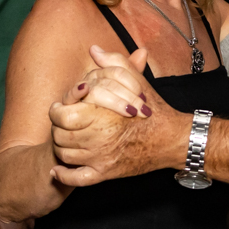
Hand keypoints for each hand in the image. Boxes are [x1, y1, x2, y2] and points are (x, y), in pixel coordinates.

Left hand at [49, 47, 187, 186]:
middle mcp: (97, 137)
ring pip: (64, 155)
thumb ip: (114, 63)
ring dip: (61, 147)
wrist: (172, 139)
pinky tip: (57, 169)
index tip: (62, 107)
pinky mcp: (105, 173)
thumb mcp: (135, 81)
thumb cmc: (153, 110)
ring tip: (66, 139)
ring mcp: (100, 158)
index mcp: (100, 114)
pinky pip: (75, 179)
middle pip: (59, 135)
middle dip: (58, 128)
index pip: (61, 115)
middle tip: (64, 123)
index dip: (57, 110)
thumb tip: (94, 50)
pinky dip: (63, 175)